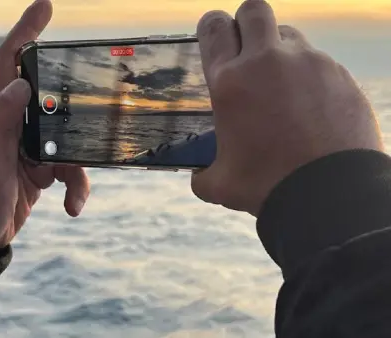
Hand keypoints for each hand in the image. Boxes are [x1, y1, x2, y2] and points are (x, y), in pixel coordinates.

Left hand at [0, 0, 89, 261]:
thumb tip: (21, 82)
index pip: (10, 61)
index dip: (26, 31)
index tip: (46, 7)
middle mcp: (14, 123)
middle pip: (51, 97)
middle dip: (73, 100)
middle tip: (97, 98)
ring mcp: (29, 147)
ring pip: (68, 139)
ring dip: (77, 168)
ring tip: (73, 193)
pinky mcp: (42, 170)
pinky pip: (70, 170)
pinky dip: (77, 188)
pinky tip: (73, 207)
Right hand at [191, 0, 382, 215]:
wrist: (327, 194)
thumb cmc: (266, 186)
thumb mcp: (220, 183)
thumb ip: (202, 173)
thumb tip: (198, 175)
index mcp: (230, 82)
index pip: (215, 27)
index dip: (212, 26)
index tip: (215, 34)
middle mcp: (267, 62)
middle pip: (253, 10)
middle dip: (245, 22)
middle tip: (246, 48)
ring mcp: (309, 64)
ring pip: (288, 34)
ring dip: (278, 50)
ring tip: (280, 83)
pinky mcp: (339, 75)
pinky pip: (319, 62)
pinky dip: (309, 76)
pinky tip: (310, 107)